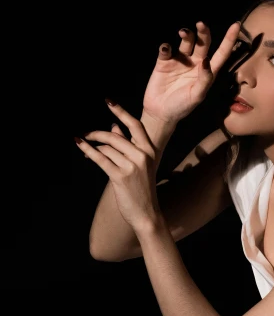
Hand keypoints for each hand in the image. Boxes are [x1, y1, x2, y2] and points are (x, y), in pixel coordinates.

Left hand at [76, 101, 162, 232]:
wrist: (146, 213)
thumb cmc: (142, 189)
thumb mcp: (139, 165)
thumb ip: (127, 145)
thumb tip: (114, 127)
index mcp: (150, 151)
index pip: (135, 125)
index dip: (121, 112)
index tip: (108, 102)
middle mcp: (142, 155)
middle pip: (115, 135)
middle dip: (97, 133)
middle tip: (86, 134)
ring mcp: (132, 166)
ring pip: (107, 147)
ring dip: (93, 146)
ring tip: (85, 147)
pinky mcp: (120, 176)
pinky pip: (100, 158)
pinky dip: (88, 151)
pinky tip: (80, 146)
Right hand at [142, 20, 241, 126]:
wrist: (161, 113)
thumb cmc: (182, 107)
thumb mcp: (197, 96)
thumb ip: (204, 79)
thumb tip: (206, 60)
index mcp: (207, 71)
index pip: (221, 53)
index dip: (229, 40)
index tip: (236, 25)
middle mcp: (195, 63)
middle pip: (203, 42)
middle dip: (203, 32)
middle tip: (201, 24)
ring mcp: (180, 61)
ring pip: (186, 42)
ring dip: (186, 35)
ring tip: (183, 32)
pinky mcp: (164, 62)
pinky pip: (166, 49)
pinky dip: (166, 47)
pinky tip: (166, 49)